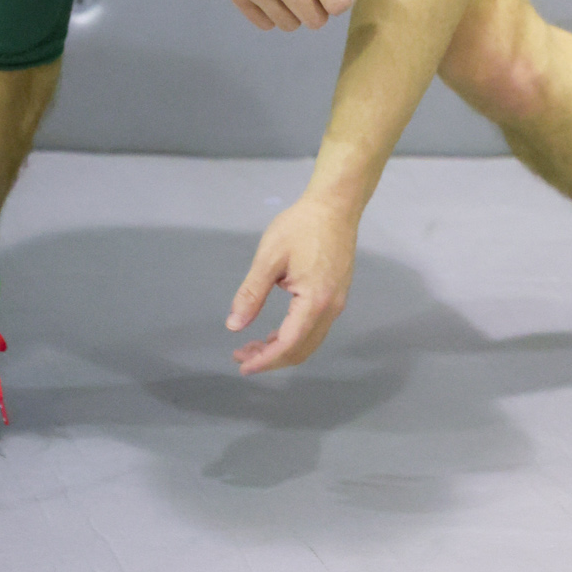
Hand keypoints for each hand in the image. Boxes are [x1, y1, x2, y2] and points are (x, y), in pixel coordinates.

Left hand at [225, 196, 357, 373]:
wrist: (335, 206)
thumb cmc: (301, 227)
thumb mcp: (269, 257)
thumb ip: (251, 293)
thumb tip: (234, 326)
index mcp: (315, 301)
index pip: (288, 344)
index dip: (265, 360)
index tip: (242, 366)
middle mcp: (331, 309)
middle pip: (301, 350)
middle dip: (271, 359)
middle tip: (241, 355)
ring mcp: (337, 303)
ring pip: (310, 342)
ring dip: (282, 349)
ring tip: (254, 345)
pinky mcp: (337, 295)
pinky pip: (315, 328)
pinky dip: (294, 337)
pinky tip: (276, 331)